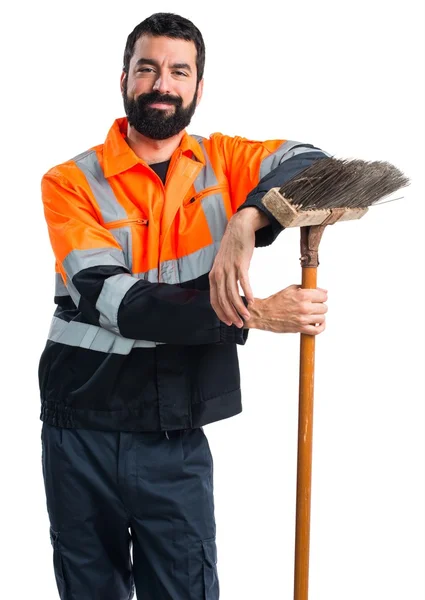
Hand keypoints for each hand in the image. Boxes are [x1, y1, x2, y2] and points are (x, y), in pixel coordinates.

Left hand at [209, 208, 268, 327]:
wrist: (238, 229)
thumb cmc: (232, 249)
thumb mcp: (223, 265)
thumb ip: (223, 279)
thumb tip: (226, 294)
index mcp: (213, 276)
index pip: (214, 300)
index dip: (221, 313)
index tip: (228, 322)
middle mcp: (219, 274)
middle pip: (223, 300)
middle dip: (230, 314)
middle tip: (238, 324)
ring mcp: (229, 269)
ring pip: (233, 294)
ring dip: (240, 307)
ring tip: (247, 316)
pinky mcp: (240, 263)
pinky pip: (243, 282)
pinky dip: (247, 293)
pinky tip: (252, 301)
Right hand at [245, 284, 327, 334]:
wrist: (264, 313)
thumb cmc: (276, 301)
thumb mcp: (291, 289)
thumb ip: (308, 288)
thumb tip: (324, 291)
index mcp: (302, 295)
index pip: (324, 296)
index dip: (321, 297)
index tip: (318, 298)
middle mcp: (304, 307)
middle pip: (324, 307)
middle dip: (319, 306)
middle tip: (312, 306)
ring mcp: (303, 319)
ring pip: (322, 318)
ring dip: (318, 316)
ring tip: (311, 315)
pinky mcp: (301, 328)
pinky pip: (318, 330)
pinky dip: (321, 327)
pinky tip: (319, 323)